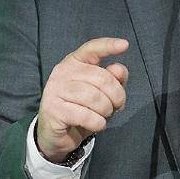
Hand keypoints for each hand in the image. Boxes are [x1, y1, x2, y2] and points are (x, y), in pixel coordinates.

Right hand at [36, 37, 128, 162]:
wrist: (57, 135)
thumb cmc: (81, 108)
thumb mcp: (101, 92)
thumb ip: (113, 79)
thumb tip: (119, 70)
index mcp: (74, 61)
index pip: (92, 48)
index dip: (109, 46)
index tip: (125, 45)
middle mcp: (62, 71)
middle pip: (101, 78)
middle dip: (117, 95)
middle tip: (117, 106)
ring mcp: (55, 90)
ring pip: (94, 97)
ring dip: (106, 110)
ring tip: (105, 116)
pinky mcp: (53, 110)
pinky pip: (85, 115)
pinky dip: (98, 122)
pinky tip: (98, 125)